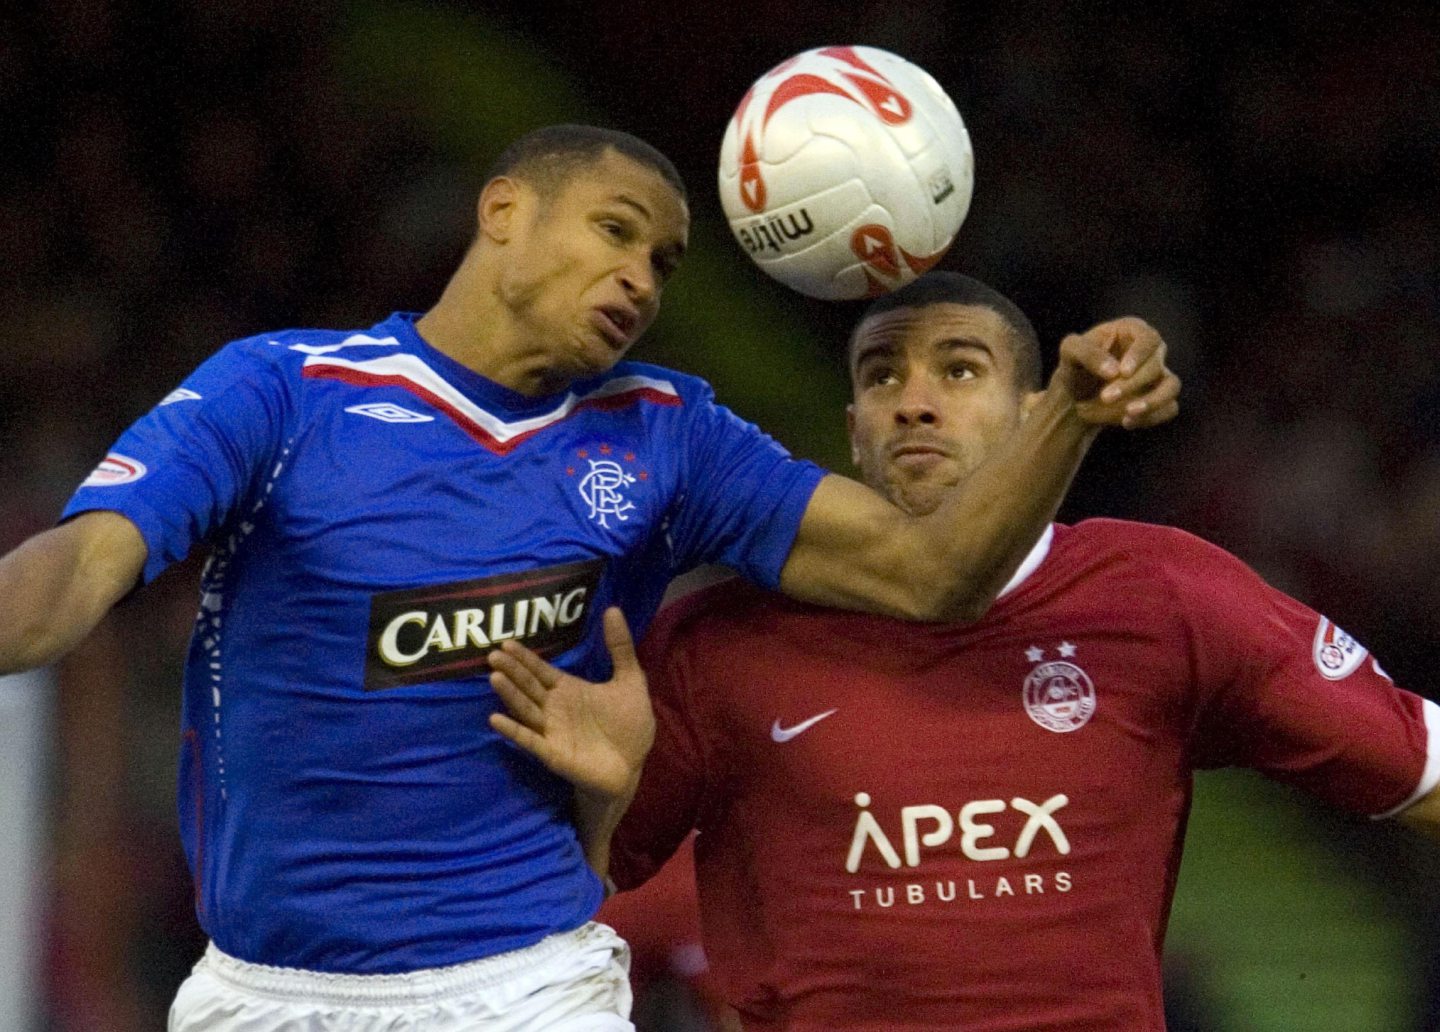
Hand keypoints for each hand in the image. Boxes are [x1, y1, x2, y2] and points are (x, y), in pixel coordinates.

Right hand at [487, 607, 654, 801]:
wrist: (633, 766)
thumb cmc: (629, 725)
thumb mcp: (630, 680)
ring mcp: (551, 731)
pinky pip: (529, 740)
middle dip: (512, 671)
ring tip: (495, 677)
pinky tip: (496, 718)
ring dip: (510, 694)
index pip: (540, 671)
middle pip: (528, 686)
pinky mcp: (553, 753)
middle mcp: (554, 708)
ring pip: (526, 709)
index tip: (506, 642)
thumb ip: (620, 648)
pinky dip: (513, 731)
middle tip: (493, 655)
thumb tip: (613, 609)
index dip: (524, 658)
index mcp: (568, 690)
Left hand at [1051, 317, 1180, 429]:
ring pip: (1172, 387)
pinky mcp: (1162, 399)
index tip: (1122, 372)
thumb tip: (1113, 371)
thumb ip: (1087, 353)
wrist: (1078, 394)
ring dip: (1153, 402)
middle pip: (1156, 366)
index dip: (1139, 355)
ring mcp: (1160, 376)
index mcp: (1133, 331)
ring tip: (1127, 414)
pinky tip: (1126, 422)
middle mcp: (1152, 352)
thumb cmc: (1076, 365)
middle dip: (1131, 385)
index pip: (1148, 338)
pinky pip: (1169, 408)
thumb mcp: (1070, 351)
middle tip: (1105, 398)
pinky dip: (1150, 417)